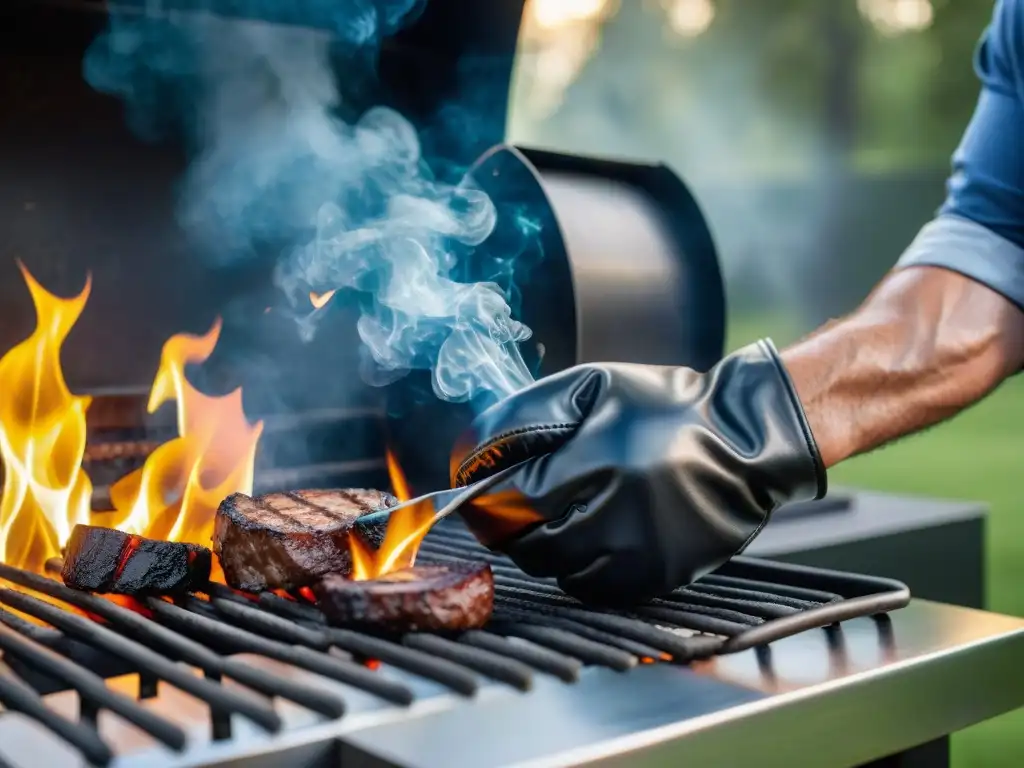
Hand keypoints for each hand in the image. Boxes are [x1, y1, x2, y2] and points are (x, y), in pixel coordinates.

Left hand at [450, 340, 826, 605]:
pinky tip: (594, 534)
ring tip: (563, 514)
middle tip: (517, 505)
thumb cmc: (664, 408)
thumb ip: (529, 414)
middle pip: (527, 544)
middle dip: (511, 526)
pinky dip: (580, 566)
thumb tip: (474, 452)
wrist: (744, 442)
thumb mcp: (592, 385)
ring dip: (545, 547)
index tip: (480, 493)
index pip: (510, 501)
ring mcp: (640, 553)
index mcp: (597, 461)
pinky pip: (593, 587)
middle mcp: (618, 514)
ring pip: (557, 571)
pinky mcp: (657, 577)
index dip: (486, 500)